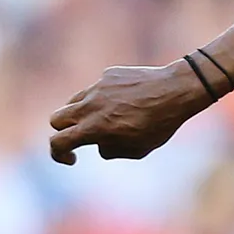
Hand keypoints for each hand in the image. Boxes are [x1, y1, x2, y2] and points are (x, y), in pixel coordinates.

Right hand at [48, 63, 212, 164]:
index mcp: (95, 128)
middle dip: (64, 131)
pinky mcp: (107, 75)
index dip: (58, 154)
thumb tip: (98, 142)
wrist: (177, 90)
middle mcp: (90, 105)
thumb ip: (110, 149)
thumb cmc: (160, 124)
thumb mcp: (137, 149)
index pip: (58, 142)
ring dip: (80, 114)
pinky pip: (95, 89)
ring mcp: (97, 87)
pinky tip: (124, 102)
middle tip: (81, 137)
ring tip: (105, 120)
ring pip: (73, 102)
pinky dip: (101, 99)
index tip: (72, 158)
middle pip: (56, 119)